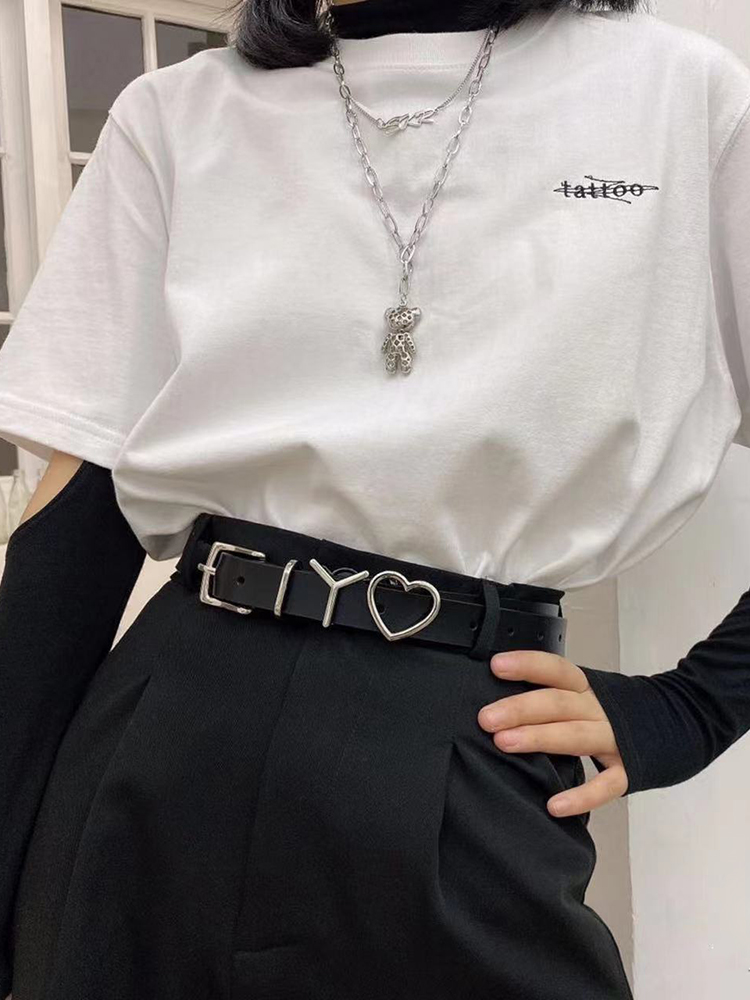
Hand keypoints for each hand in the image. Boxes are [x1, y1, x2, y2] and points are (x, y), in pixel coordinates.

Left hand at [477, 650, 627, 816]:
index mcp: (587, 687)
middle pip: (558, 704)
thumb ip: (553, 695)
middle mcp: (600, 709)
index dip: (528, 665)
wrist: (678, 723)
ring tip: (504, 743)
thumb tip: (499, 700)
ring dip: (539, 738)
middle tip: (486, 718)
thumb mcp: (587, 694)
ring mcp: (616, 739)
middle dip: (520, 709)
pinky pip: (605, 785)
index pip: (556, 669)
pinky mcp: (629, 771)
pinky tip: (554, 806)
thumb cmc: (614, 711)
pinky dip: (581, 797)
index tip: (497, 666)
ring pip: (575, 736)